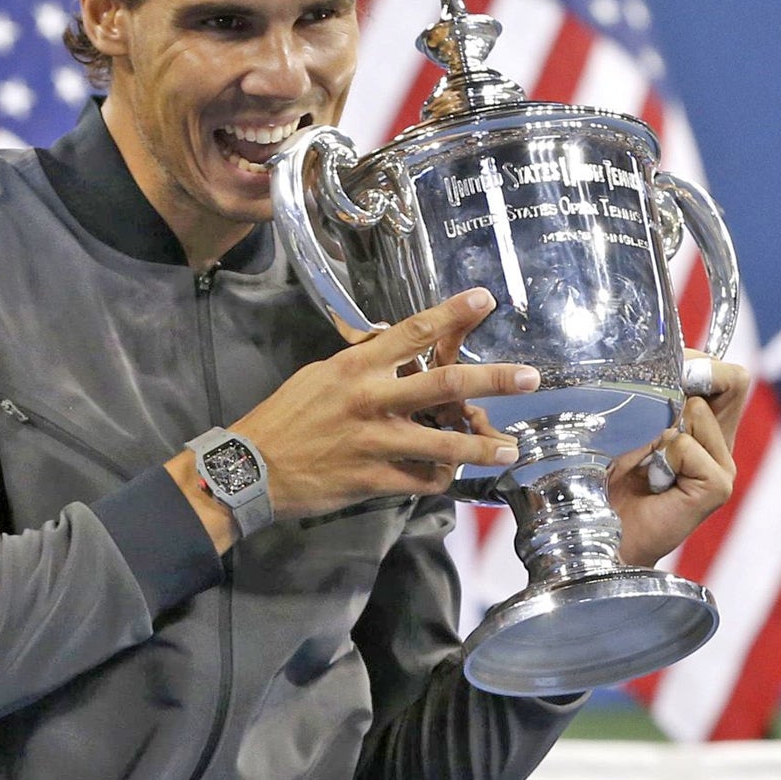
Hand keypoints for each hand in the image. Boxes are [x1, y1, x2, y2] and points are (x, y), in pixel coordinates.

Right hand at [166, 289, 536, 548]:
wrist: (251, 467)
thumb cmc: (287, 417)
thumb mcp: (321, 376)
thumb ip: (363, 365)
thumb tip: (396, 352)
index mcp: (356, 366)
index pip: (413, 330)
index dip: (452, 314)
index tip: (484, 300)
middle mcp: (370, 399)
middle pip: (445, 383)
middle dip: (494, 379)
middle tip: (529, 377)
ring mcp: (374, 441)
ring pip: (444, 442)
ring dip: (483, 445)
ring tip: (510, 447)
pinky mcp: (373, 479)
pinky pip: (422, 479)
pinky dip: (441, 478)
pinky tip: (451, 474)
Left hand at [606, 359, 750, 566]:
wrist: (600, 531)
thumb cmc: (608, 478)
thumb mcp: (630, 423)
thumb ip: (655, 395)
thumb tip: (672, 363)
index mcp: (705, 425)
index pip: (728, 375)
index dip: (701, 361)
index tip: (667, 370)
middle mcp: (720, 444)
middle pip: (733, 381)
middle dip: (687, 382)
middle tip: (652, 415)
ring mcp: (723, 467)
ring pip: (698, 412)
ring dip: (660, 429)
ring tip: (644, 462)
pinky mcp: (717, 487)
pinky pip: (687, 447)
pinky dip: (662, 457)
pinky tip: (653, 481)